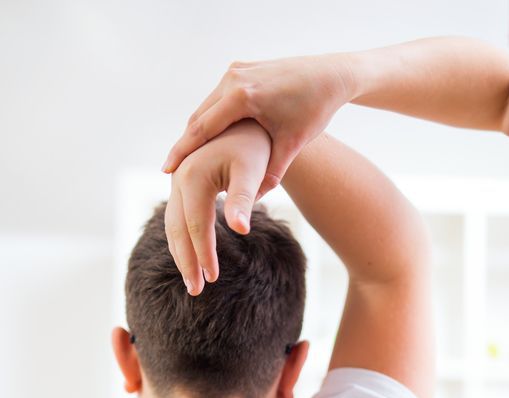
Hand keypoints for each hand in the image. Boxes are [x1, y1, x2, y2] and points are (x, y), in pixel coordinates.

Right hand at [162, 53, 354, 196]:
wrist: (330, 75)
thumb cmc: (314, 111)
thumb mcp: (291, 146)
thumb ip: (270, 176)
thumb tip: (252, 206)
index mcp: (243, 97)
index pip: (202, 129)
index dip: (183, 151)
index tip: (166, 171)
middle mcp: (234, 79)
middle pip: (199, 117)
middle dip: (184, 144)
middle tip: (168, 169)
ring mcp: (237, 71)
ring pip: (207, 106)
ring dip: (195, 131)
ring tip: (183, 157)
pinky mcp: (242, 69)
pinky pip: (218, 98)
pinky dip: (210, 118)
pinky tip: (204, 136)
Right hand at [165, 119, 270, 294]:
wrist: (249, 121)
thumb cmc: (256, 147)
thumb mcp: (253, 172)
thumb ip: (243, 200)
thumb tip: (241, 230)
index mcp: (193, 175)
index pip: (196, 224)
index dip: (204, 253)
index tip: (214, 279)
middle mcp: (178, 177)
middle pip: (176, 228)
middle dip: (186, 261)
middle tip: (195, 292)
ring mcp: (176, 179)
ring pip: (172, 224)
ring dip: (181, 253)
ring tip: (194, 281)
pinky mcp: (181, 183)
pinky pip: (176, 216)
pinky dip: (181, 239)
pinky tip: (192, 257)